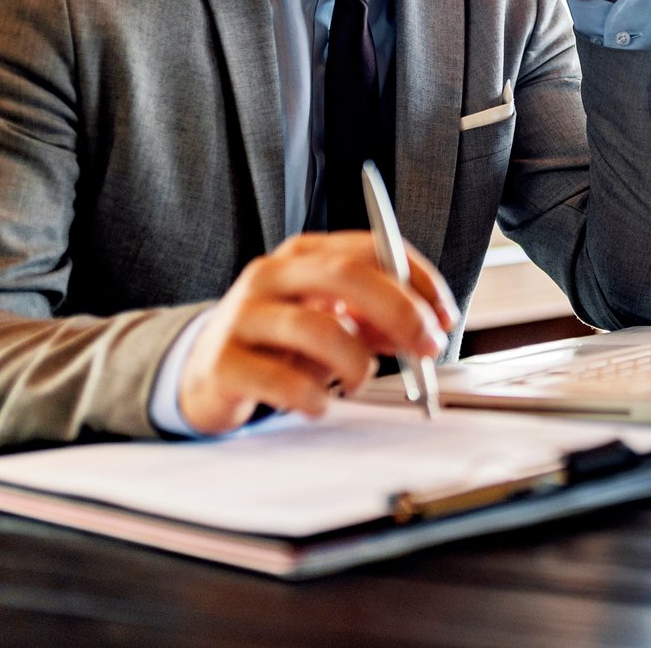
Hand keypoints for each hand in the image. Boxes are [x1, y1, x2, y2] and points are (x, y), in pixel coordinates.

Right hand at [177, 231, 459, 435]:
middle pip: (346, 276)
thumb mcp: (331, 320)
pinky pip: (283, 381)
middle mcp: (271, 274)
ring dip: (357, 362)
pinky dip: (316, 398)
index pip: (372, 247)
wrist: (205, 374)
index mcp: (304, 254)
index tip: (446, 315)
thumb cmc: (281, 343)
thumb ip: (375, 319)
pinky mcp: (223, 362)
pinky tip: (320, 404)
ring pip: (317, 328)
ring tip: (360, 381)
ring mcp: (242, 315)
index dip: (417, 279)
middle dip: (399, 312)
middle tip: (426, 348)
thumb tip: (424, 330)